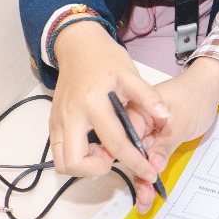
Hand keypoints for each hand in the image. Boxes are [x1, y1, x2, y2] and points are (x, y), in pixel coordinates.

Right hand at [49, 21, 166, 188]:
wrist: (77, 46)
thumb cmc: (105, 59)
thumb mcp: (130, 73)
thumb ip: (148, 96)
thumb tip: (165, 116)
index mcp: (93, 103)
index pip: (114, 143)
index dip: (134, 161)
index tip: (149, 172)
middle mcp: (70, 115)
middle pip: (74, 162)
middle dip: (97, 169)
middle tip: (114, 157)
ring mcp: (58, 121)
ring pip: (61, 162)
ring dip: (84, 165)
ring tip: (103, 151)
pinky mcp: (53, 123)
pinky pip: (58, 152)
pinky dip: (77, 157)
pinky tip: (94, 144)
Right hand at [132, 58, 218, 211]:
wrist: (208, 89)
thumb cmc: (194, 96)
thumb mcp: (181, 121)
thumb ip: (165, 143)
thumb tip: (153, 166)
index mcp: (137, 111)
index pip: (127, 137)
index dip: (133, 159)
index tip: (145, 176)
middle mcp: (137, 124)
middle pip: (131, 153)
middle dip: (137, 175)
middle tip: (145, 196)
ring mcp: (145, 135)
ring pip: (139, 161)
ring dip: (143, 181)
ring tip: (145, 203)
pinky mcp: (154, 143)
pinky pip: (149, 161)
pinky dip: (150, 176)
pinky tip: (148, 195)